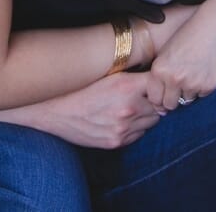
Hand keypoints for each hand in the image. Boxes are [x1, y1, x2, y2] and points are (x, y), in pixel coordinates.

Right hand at [16, 72, 160, 148]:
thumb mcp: (108, 74)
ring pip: (151, 122)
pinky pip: (139, 134)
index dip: (158, 83)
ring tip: (128, 107)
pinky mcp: (117, 142)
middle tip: (140, 96)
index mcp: (127, 86)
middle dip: (152, 101)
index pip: (159, 85)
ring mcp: (124, 128)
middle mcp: (129, 108)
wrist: (55, 111)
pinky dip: (135, 128)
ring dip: (145, 115)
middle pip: (159, 106)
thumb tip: (157, 79)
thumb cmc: (81, 87)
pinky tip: (120, 119)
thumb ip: (133, 77)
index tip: (154, 84)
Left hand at [144, 9, 215, 110]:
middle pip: (169, 105)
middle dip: (174, 99)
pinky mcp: (208, 86)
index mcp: (159, 70)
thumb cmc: (190, 35)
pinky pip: (202, 95)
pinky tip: (205, 71)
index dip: (160, 98)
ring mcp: (191, 84)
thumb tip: (161, 105)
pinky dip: (203, 87)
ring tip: (195, 72)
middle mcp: (173, 79)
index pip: (154, 99)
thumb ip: (161, 75)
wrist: (215, 25)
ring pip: (187, 101)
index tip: (166, 93)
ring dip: (189, 92)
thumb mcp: (167, 52)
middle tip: (181, 85)